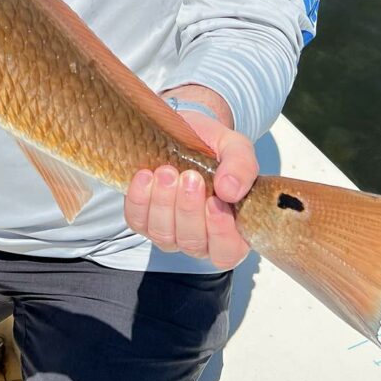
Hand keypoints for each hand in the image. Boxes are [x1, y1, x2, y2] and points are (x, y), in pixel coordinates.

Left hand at [123, 110, 256, 269]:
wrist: (179, 129)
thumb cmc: (210, 146)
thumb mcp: (234, 147)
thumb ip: (242, 167)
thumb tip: (230, 190)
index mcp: (230, 227)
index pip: (228, 250)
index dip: (221, 233)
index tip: (214, 201)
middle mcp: (200, 236)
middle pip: (193, 242)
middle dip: (189, 209)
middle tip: (189, 176)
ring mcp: (169, 231)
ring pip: (164, 235)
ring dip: (164, 203)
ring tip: (167, 172)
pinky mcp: (143, 220)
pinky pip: (138, 221)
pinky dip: (139, 200)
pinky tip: (145, 176)